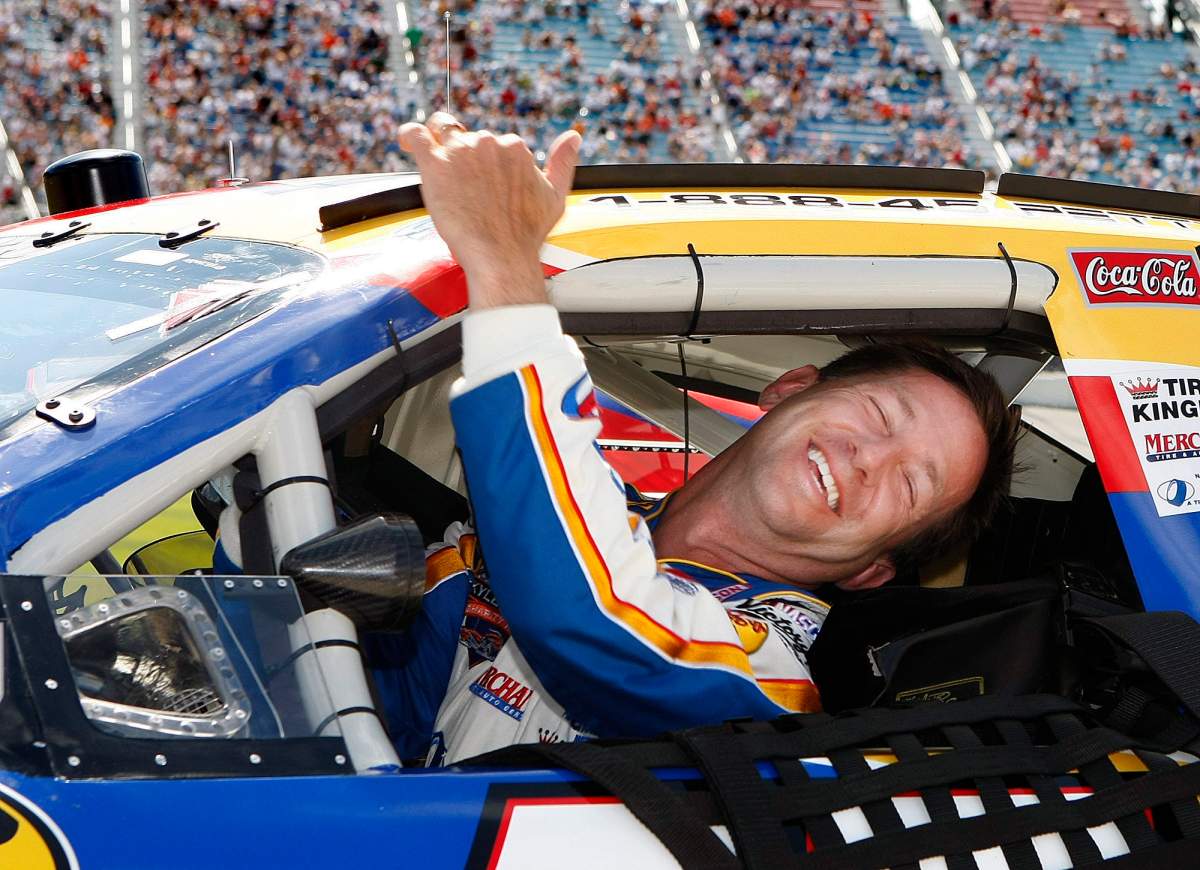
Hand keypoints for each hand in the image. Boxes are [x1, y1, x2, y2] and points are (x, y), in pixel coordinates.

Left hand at [399, 113, 581, 308]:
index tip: (480, 182)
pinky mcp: (436, 164)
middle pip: (467, 137)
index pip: (493, 142)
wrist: (502, 257)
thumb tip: (573, 137)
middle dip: (463, 158)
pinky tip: (407, 140)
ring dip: (437, 144)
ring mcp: (461, 152)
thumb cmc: (526, 234)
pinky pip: (417, 134)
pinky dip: (409, 134)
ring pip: (441, 131)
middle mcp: (488, 143)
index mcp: (514, 148)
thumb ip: (563, 163)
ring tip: (434, 165)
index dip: (484, 162)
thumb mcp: (555, 197)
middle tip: (461, 189)